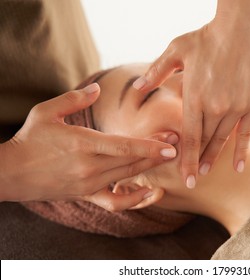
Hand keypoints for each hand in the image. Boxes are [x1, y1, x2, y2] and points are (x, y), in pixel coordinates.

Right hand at [0, 83, 176, 210]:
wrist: (10, 173)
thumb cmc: (29, 139)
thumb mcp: (46, 112)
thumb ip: (74, 100)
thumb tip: (98, 91)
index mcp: (82, 143)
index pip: (123, 146)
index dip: (150, 146)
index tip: (172, 144)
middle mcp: (89, 167)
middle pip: (132, 161)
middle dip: (158, 152)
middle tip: (180, 142)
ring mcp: (89, 184)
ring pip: (128, 177)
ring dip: (151, 168)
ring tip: (169, 157)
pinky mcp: (86, 195)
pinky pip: (116, 201)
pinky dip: (135, 199)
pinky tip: (150, 191)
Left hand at [133, 0, 249, 187]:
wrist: (243, 26)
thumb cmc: (207, 37)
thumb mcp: (176, 50)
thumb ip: (157, 72)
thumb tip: (137, 87)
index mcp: (195, 96)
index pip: (189, 137)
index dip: (186, 160)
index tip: (184, 179)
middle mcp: (216, 107)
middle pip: (205, 142)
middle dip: (197, 162)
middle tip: (192, 180)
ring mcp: (237, 107)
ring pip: (223, 140)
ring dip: (214, 158)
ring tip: (206, 173)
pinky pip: (247, 133)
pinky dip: (242, 151)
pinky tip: (237, 166)